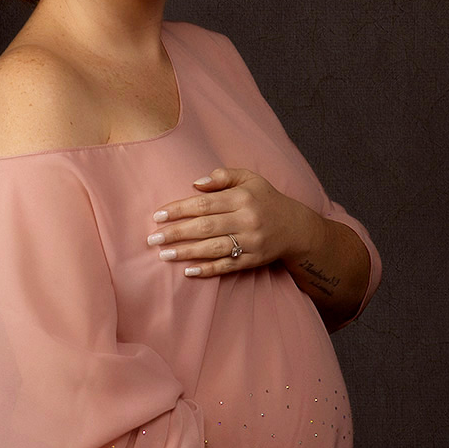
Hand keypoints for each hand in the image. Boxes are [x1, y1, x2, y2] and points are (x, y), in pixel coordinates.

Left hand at [148, 166, 325, 277]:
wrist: (296, 228)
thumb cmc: (266, 200)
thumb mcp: (250, 179)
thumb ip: (223, 176)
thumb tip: (194, 184)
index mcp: (242, 198)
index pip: (203, 204)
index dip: (178, 210)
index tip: (157, 216)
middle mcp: (246, 220)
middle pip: (205, 227)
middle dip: (176, 233)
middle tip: (152, 239)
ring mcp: (251, 242)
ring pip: (213, 248)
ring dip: (186, 253)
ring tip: (164, 255)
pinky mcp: (254, 260)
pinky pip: (227, 266)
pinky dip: (208, 270)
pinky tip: (188, 271)